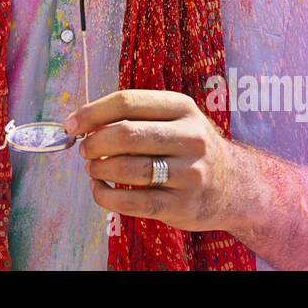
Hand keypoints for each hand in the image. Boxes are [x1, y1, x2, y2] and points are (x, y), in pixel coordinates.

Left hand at [64, 90, 243, 232]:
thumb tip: (82, 123)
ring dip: (98, 169)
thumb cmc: (189, 148)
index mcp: (182, 107)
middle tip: (84, 150)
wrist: (235, 186)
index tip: (72, 124)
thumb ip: (134, 117)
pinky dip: (106, 196)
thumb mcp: (174, 120)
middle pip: (125, 134)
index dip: (92, 112)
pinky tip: (101, 190)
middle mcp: (190, 137)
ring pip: (128, 169)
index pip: (127, 101)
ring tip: (93, 169)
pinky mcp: (183, 206)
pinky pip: (133, 202)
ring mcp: (189, 173)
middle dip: (94, 143)